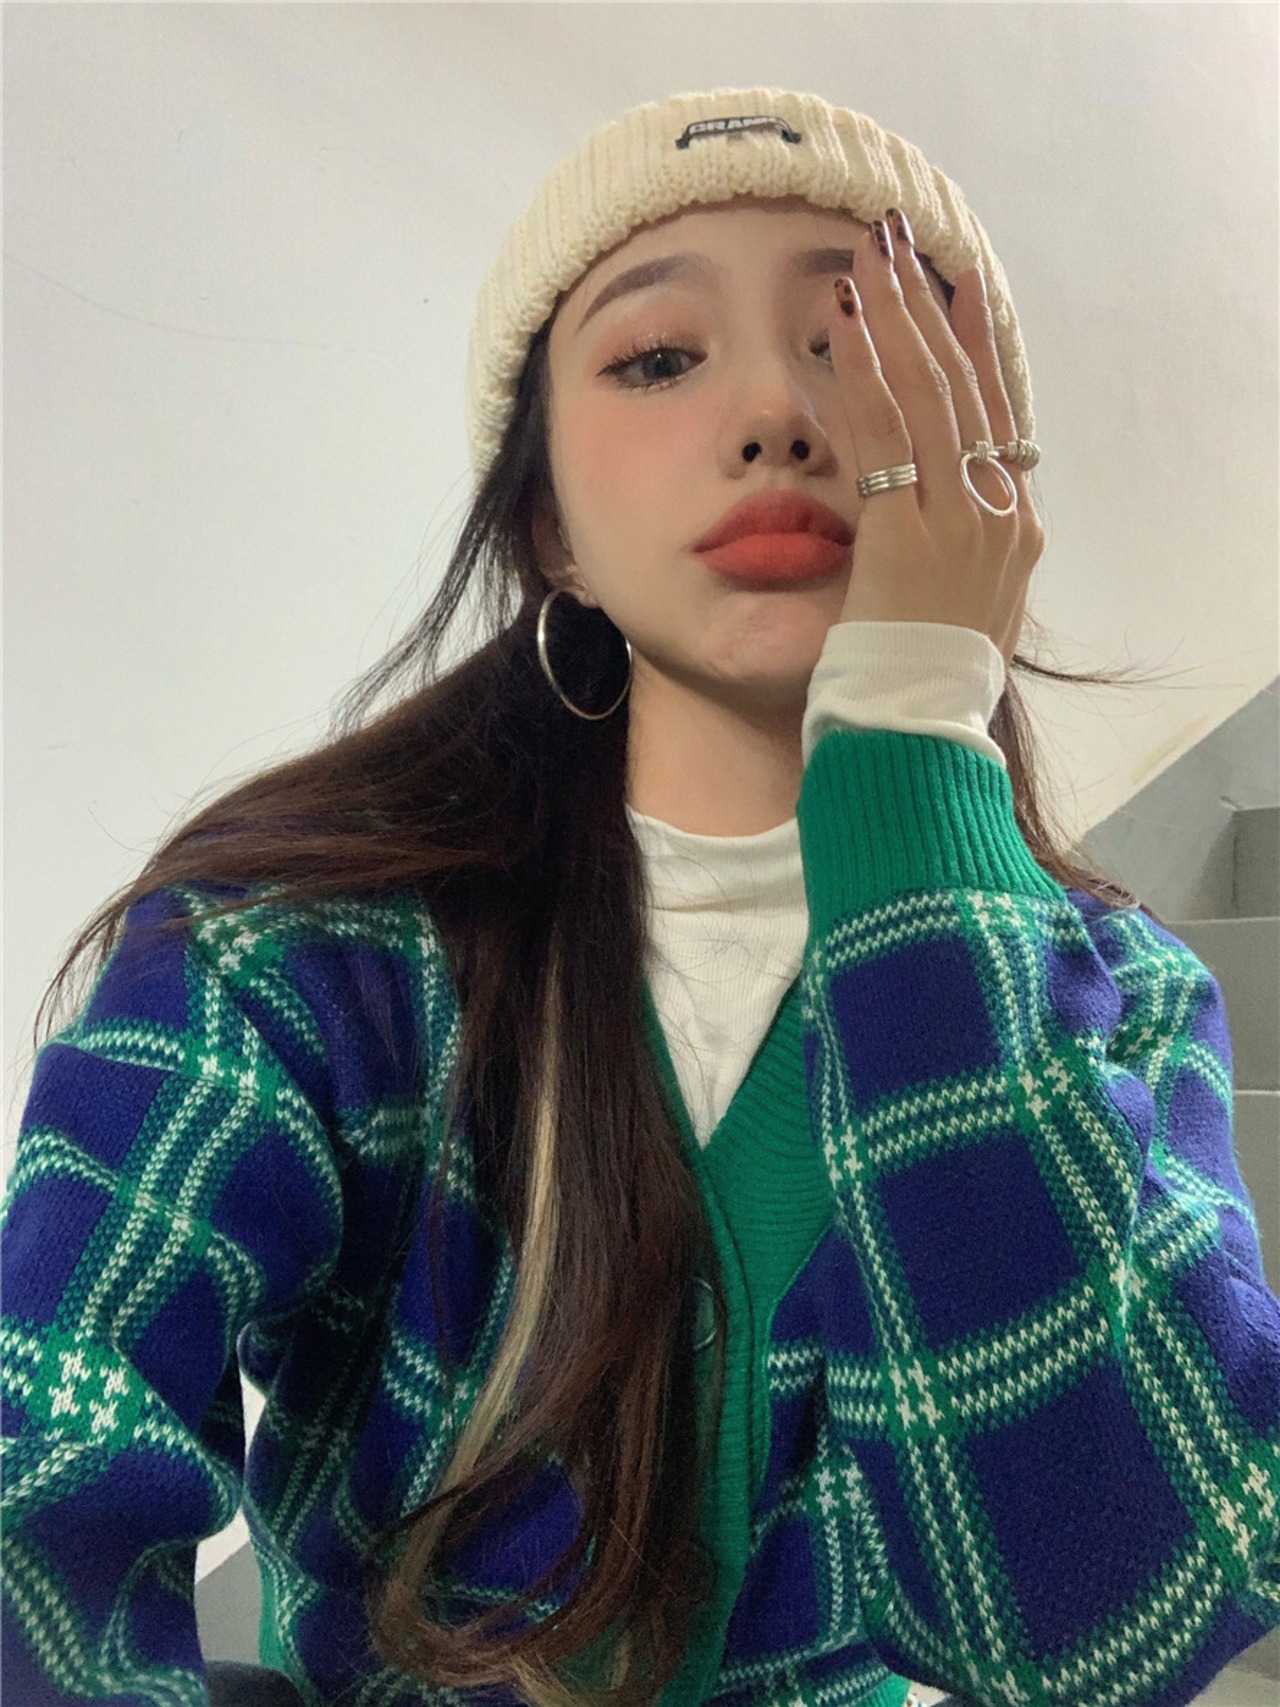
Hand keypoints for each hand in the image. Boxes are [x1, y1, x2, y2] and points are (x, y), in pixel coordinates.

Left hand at [828, 215, 1043, 668]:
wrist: (917, 738)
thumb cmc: (919, 683)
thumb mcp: (950, 604)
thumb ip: (941, 547)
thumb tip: (916, 512)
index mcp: (1013, 528)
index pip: (996, 412)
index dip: (974, 341)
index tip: (956, 282)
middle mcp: (999, 515)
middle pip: (964, 388)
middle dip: (926, 307)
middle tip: (897, 241)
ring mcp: (960, 524)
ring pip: (929, 397)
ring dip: (894, 318)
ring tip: (866, 254)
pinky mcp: (909, 537)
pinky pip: (885, 438)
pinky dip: (863, 374)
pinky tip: (842, 323)